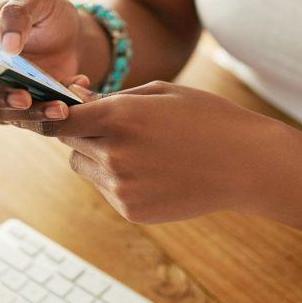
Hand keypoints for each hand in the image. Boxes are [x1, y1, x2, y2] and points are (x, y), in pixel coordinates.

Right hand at [0, 0, 104, 122]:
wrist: (75, 38)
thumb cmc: (46, 13)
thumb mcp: (37, 0)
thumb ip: (18, 13)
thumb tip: (7, 45)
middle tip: (23, 95)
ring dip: (26, 113)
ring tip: (60, 106)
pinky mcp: (17, 111)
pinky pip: (26, 121)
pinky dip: (50, 113)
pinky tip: (74, 96)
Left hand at [16, 81, 281, 223]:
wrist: (246, 164)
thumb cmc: (205, 117)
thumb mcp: (159, 93)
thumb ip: (112, 98)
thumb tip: (76, 101)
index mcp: (118, 117)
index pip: (59, 118)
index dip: (54, 112)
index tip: (56, 108)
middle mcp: (113, 154)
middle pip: (68, 142)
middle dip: (81, 130)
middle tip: (110, 124)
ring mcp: (121, 187)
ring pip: (83, 166)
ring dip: (96, 155)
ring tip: (139, 148)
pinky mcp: (131, 210)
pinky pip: (106, 189)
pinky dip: (117, 179)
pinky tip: (153, 170)